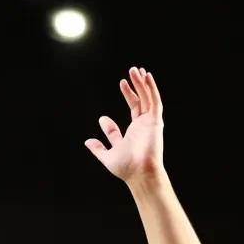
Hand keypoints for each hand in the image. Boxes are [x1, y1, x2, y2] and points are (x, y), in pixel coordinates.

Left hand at [85, 67, 165, 184]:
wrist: (139, 174)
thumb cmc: (126, 169)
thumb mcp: (107, 156)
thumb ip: (99, 147)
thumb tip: (88, 141)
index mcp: (134, 131)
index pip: (133, 108)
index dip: (129, 94)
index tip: (122, 83)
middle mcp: (144, 125)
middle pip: (142, 100)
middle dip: (137, 85)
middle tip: (132, 70)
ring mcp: (150, 123)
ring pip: (148, 98)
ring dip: (143, 83)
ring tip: (137, 70)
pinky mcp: (156, 122)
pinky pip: (155, 102)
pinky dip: (151, 89)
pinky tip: (147, 77)